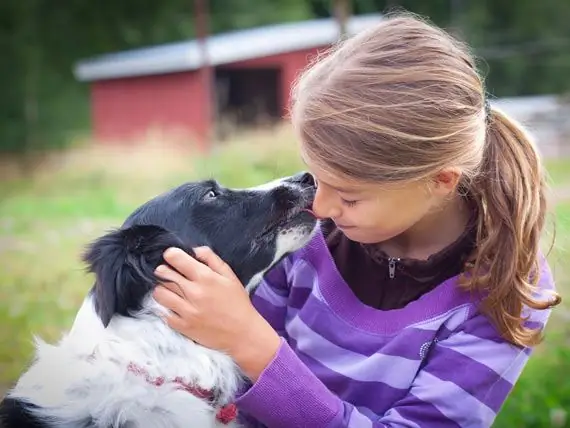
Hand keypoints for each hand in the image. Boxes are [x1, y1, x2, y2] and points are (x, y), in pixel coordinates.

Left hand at [152, 246, 280, 381]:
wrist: (242, 334)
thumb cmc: (238, 303)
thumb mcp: (230, 276)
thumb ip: (212, 259)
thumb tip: (194, 250)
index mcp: (205, 278)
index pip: (176, 258)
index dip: (171, 254)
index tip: (172, 256)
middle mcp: (193, 293)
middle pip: (163, 274)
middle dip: (164, 270)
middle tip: (170, 273)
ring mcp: (186, 311)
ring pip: (159, 293)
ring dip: (162, 288)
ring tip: (171, 290)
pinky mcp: (182, 326)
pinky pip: (163, 312)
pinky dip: (166, 307)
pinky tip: (175, 306)